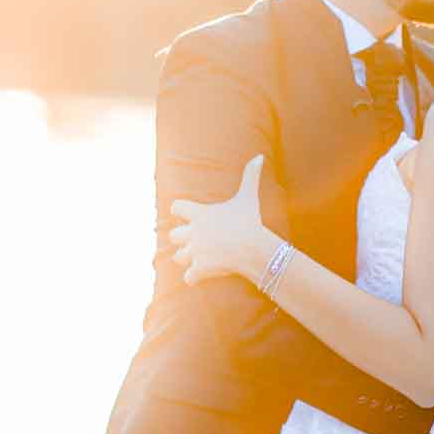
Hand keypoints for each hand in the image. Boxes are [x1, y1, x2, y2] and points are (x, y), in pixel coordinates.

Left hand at [169, 154, 275, 286]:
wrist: (254, 248)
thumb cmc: (250, 221)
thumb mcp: (249, 197)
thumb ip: (250, 176)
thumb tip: (260, 156)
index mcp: (199, 214)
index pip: (176, 207)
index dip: (180, 211)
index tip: (189, 215)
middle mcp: (193, 233)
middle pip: (173, 236)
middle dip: (182, 239)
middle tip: (198, 241)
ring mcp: (195, 252)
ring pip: (178, 257)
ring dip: (187, 258)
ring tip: (202, 258)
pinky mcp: (200, 269)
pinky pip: (188, 278)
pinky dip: (194, 277)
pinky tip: (204, 274)